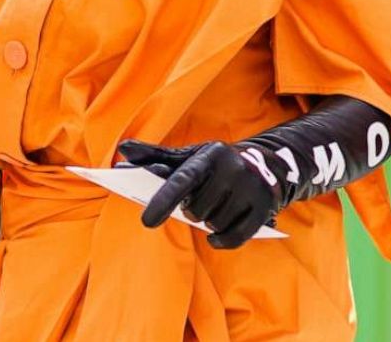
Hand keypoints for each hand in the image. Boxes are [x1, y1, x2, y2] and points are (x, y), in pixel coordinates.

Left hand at [115, 139, 278, 249]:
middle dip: (192, 211)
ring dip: (208, 223)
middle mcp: (232, 169)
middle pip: (196, 210)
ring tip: (215, 208)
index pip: (183, 180)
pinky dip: (220, 240)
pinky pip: (233, 238)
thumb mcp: (190, 156)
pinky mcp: (264, 208)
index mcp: (209, 155)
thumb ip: (155, 156)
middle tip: (198, 202)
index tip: (147, 221)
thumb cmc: (215, 164)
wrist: (266, 165)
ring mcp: (251, 189)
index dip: (164, 200)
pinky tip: (216, 235)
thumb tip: (123, 149)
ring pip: (213, 225)